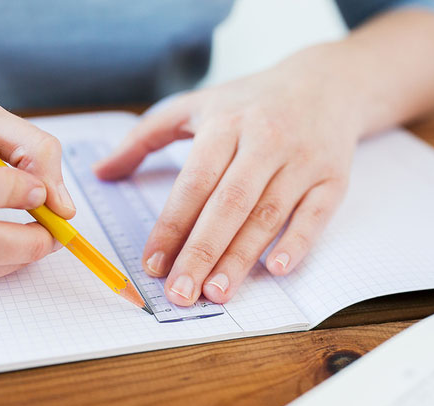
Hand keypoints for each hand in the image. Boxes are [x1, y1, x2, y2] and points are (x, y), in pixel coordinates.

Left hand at [94, 46, 360, 305]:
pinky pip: (315, 215)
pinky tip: (277, 269)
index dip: (171, 226)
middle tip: (180, 293)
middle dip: (202, 252)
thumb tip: (99, 171)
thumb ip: (144, 137)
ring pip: (268, 215)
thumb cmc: (249, 103)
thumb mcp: (194, 106)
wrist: (325, 84)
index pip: (193, 183)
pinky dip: (298, 242)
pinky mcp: (333, 178)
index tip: (151, 264)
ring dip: (241, 258)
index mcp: (225, 125)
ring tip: (216, 293)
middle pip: (229, 204)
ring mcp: (302, 160)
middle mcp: (264, 140)